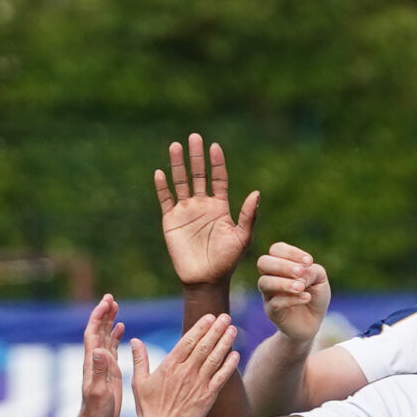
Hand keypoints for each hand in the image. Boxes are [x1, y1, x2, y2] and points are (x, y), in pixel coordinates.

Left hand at [76, 294, 124, 416]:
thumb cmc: (97, 410)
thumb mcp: (98, 391)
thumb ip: (99, 371)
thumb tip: (99, 350)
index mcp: (92, 361)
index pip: (93, 333)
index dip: (98, 317)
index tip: (106, 302)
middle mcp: (95, 359)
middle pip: (98, 330)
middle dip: (103, 313)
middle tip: (110, 298)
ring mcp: (102, 363)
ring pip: (104, 336)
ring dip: (109, 320)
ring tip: (115, 306)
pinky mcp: (110, 369)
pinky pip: (112, 347)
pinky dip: (115, 334)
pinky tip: (121, 327)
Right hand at [127, 315, 241, 416]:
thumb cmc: (148, 408)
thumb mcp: (139, 382)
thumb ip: (140, 359)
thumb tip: (135, 341)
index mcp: (170, 365)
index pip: (188, 340)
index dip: (201, 327)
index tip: (210, 316)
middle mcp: (186, 372)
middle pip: (204, 346)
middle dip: (216, 329)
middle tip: (226, 316)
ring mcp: (198, 384)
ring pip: (215, 358)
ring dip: (225, 342)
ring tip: (233, 329)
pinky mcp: (208, 397)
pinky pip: (222, 378)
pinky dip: (229, 365)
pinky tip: (236, 354)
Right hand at [154, 134, 260, 288]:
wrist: (206, 279)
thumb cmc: (227, 260)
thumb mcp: (242, 237)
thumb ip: (247, 215)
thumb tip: (256, 193)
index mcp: (220, 207)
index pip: (218, 179)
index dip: (216, 163)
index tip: (214, 146)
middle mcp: (202, 205)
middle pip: (198, 174)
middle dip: (196, 157)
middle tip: (194, 137)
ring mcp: (186, 211)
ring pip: (181, 181)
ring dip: (177, 164)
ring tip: (176, 146)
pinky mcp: (171, 220)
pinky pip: (166, 199)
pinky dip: (162, 186)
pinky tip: (160, 173)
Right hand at [256, 242, 330, 342]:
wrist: (312, 323)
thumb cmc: (315, 297)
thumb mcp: (320, 280)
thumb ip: (313, 271)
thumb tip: (301, 273)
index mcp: (281, 265)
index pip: (277, 249)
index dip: (291, 252)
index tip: (309, 261)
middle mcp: (271, 277)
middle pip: (263, 262)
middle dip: (282, 265)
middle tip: (300, 272)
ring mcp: (268, 294)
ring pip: (265, 282)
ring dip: (284, 283)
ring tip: (302, 287)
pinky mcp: (271, 311)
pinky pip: (275, 302)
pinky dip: (291, 299)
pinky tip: (306, 297)